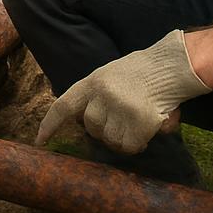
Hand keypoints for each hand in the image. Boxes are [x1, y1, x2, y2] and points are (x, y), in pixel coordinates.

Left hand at [35, 30, 210, 154]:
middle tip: (122, 117)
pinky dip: (139, 142)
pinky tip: (149, 127)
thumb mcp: (109, 76)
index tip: (40, 141)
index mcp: (93, 81)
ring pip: (111, 140)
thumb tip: (81, 122)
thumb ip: (93, 96)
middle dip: (104, 129)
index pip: (64, 106)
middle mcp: (103, 94)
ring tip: (138, 119)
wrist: (172, 66)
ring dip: (124, 137)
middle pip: (91, 128)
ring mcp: (120, 108)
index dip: (50, 125)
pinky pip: (130, 146)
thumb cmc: (142, 72)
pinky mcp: (138, 121)